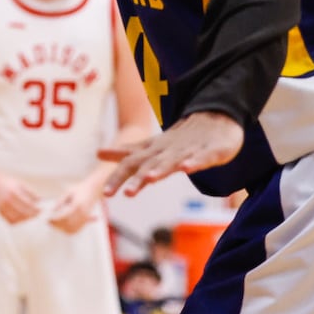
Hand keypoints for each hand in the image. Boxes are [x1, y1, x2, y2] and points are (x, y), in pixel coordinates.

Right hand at [0, 173, 40, 223]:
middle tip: (38, 216)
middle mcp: (8, 200)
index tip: (42, 211)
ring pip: (17, 219)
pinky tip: (21, 219)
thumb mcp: (19, 184)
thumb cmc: (7, 182)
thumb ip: (30, 193)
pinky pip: (9, 221)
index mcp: (14, 192)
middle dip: (32, 216)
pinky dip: (17, 221)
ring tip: (30, 218)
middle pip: (23, 213)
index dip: (36, 209)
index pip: (28, 204)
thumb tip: (41, 201)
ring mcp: (2, 207)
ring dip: (25, 220)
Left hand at [46, 177, 102, 233]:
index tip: (49, 219)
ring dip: (63, 229)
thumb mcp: (68, 191)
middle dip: (58, 226)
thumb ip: (60, 201)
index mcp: (77, 205)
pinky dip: (69, 230)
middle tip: (50, 222)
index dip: (55, 220)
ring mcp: (85, 217)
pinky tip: (63, 226)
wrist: (94, 188)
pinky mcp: (86, 219)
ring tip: (55, 224)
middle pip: (68, 225)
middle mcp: (82, 213)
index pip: (64, 217)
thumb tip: (53, 210)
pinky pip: (78, 229)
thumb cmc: (81, 188)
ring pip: (73, 229)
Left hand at [100, 111, 244, 196]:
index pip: (132, 163)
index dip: (119, 177)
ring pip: (172, 161)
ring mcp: (189, 150)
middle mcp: (168, 151)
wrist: (215, 119)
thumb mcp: (151, 146)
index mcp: (154, 151)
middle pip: (150, 164)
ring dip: (160, 169)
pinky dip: (194, 162)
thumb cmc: (180, 138)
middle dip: (137, 178)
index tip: (106, 193)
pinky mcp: (211, 151)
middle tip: (126, 194)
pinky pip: (202, 158)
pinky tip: (187, 168)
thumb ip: (127, 152)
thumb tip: (98, 153)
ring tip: (149, 179)